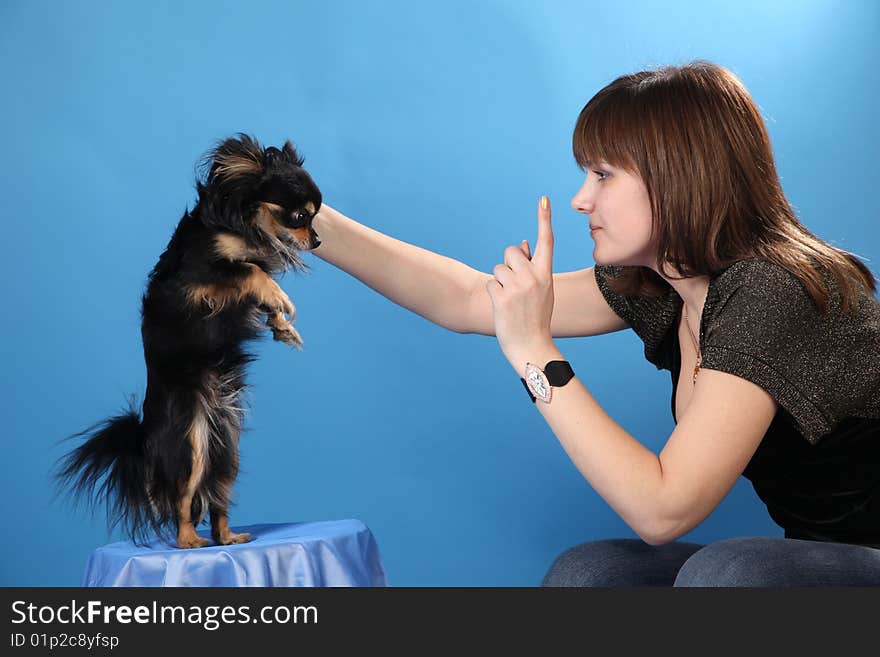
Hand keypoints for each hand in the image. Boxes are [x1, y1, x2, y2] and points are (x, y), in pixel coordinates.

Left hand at [486, 196, 555, 368]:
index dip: (544, 219)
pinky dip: (492, 294)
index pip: (546, 241)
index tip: (543, 199)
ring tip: (510, 301)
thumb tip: (522, 243)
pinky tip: (503, 308)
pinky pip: (489, 284)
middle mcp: (533, 277)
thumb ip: (533, 267)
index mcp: (546, 274)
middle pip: (510, 252)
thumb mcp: (542, 291)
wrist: (532, 346)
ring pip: (497, 269)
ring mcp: (517, 288)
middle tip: (514, 286)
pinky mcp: (502, 297)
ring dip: (499, 282)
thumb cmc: (536, 317)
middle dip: (507, 264)